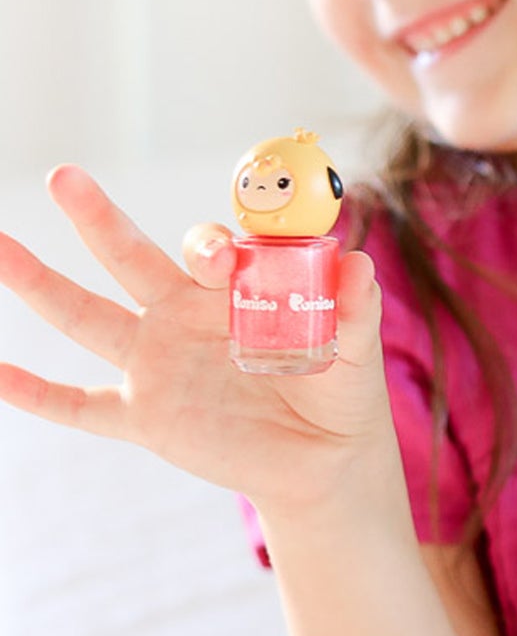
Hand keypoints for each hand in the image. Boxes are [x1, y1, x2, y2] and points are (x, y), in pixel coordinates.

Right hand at [0, 165, 394, 512]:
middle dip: (100, 218)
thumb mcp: (355, 351)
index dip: (211, 248)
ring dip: (40, 283)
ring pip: (88, 315)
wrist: (324, 459)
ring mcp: (157, 363)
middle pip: (132, 257)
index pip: (211, 250)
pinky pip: (81, 405)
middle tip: (66, 177)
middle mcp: (185, 315)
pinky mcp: (145, 416)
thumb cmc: (341, 390)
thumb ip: (354, 311)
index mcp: (234, 289)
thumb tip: (358, 265)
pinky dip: (38, 394)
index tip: (221, 259)